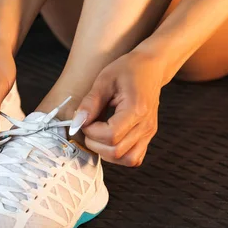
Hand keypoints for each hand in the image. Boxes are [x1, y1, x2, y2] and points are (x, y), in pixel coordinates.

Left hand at [71, 51, 164, 166]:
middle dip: (95, 143)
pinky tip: (108, 140)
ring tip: (97, 134)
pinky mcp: (147, 137)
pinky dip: (118, 155)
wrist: (151, 68)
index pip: (111, 135)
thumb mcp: (104, 80)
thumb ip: (90, 103)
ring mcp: (149, 133)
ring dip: (106, 152)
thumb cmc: (127, 70)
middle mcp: (146, 125)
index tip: (85, 118)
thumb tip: (76, 124)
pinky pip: (134, 158)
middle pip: (116, 151)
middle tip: (89, 126)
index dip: (91, 131)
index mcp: (136, 110)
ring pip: (126, 159)